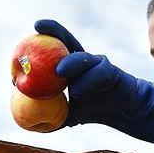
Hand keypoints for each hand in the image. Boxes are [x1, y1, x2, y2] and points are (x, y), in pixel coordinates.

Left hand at [32, 19, 153, 152]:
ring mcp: (99, 64)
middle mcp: (86, 60)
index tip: (30, 30)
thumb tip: (28, 125)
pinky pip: (98, 75)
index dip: (44, 36)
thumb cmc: (95, 111)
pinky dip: (86, 83)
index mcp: (73, 66)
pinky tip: (75, 92)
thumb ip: (51, 116)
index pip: (56, 47)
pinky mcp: (112, 73)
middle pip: (67, 41)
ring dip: (70, 63)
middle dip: (54, 31)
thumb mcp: (68, 115)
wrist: (124, 114)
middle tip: (38, 26)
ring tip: (58, 72)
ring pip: (83, 58)